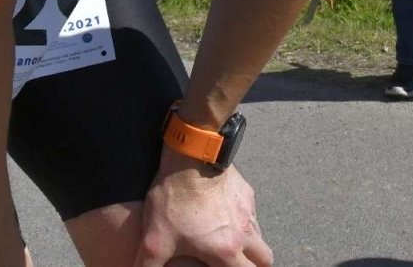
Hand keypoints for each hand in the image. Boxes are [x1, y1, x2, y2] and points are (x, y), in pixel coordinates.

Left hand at [135, 155, 271, 266]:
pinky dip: (245, 220)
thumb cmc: (175, 199)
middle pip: (265, 259)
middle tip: (239, 263)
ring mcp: (248, 210)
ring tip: (234, 243)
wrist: (191, 156)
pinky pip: (252, 213)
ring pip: (261, 236)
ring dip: (252, 244)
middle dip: (256, 265)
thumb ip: (148, 265)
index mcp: (226, 252)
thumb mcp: (154, 239)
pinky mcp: (246, 192)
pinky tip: (226, 215)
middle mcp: (244, 233)